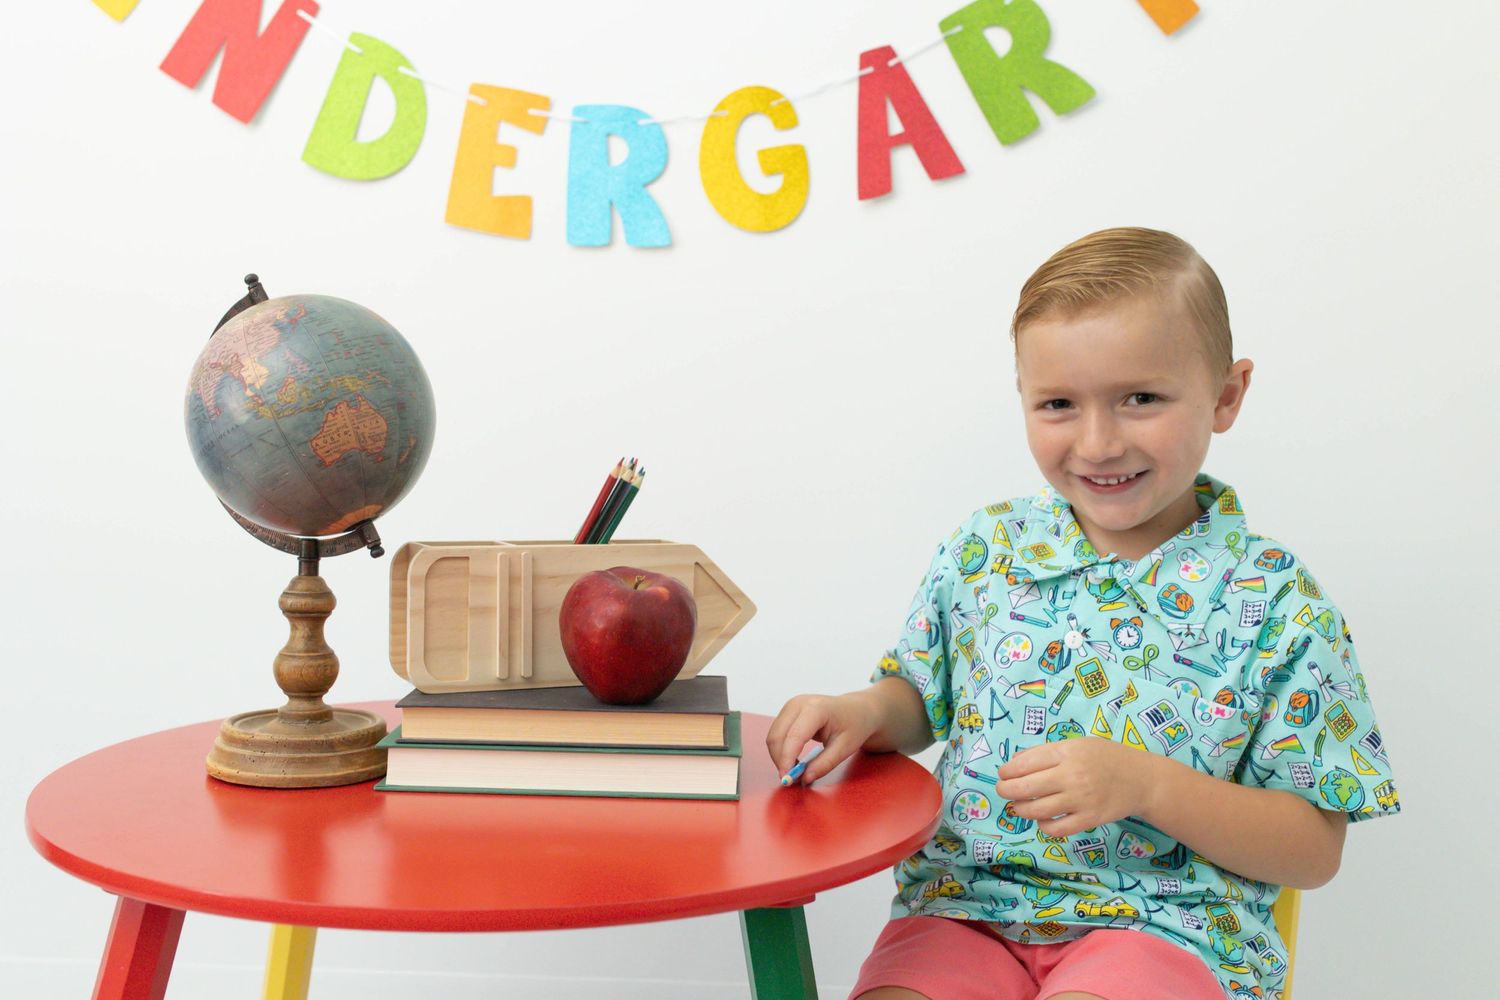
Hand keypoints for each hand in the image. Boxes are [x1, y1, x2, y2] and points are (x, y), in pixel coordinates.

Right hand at [765, 690, 881, 785]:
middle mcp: (798, 703)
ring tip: (796, 770)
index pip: (794, 736)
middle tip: (791, 779)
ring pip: (773, 736)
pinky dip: (781, 750)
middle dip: (780, 760)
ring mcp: (791, 706)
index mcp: (816, 708)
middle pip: (777, 736)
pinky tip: (794, 760)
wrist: (857, 709)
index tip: (787, 779)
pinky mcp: (788, 712)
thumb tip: (804, 778)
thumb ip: (825, 764)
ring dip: (779, 757)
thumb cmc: (854, 725)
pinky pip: (776, 734)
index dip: (787, 758)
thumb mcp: (845, 748)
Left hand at [994, 738, 1162, 836]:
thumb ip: (1047, 752)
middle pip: (1025, 787)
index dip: (1007, 771)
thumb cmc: (1106, 758)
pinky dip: (1043, 826)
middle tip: (1003, 791)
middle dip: (1006, 791)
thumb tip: (1014, 763)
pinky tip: (1043, 819)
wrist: (1142, 779)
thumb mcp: (1077, 745)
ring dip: (1021, 809)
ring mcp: (1081, 799)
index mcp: (1067, 752)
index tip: (1002, 775)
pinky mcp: (1089, 819)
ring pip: (1037, 810)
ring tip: (1019, 806)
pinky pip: (1056, 829)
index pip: (1025, 763)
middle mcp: (1072, 775)